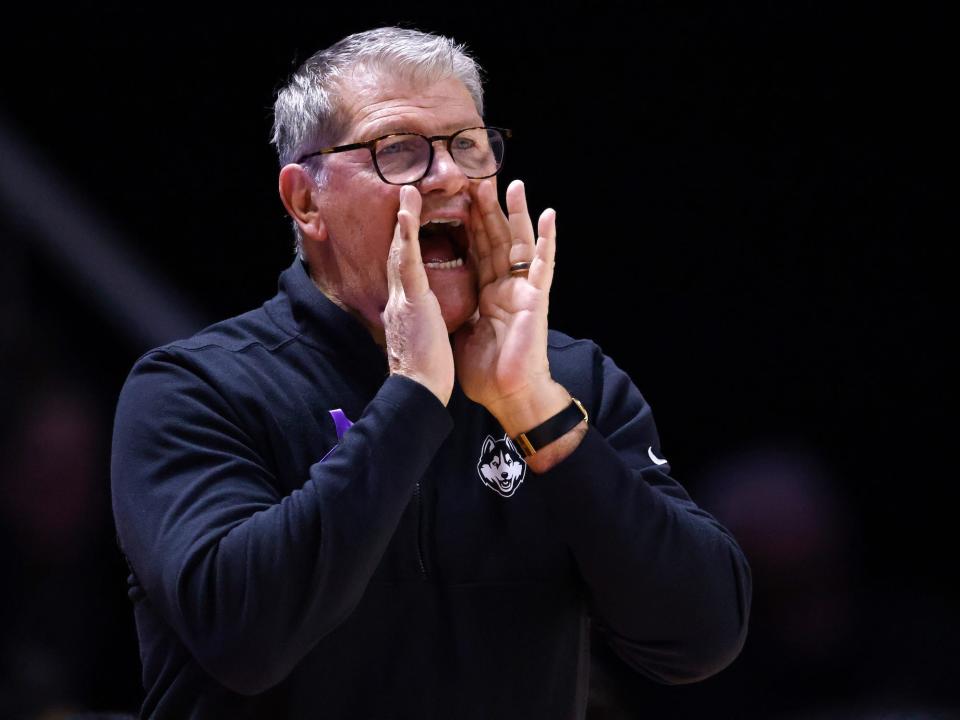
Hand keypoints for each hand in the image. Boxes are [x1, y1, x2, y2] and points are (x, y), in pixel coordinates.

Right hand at [382, 186, 454, 405]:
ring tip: (407, 192)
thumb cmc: (424, 371)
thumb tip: (419, 318)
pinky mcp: (412, 302)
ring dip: (403, 219)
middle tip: (404, 195)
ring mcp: (403, 298)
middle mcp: (398, 299)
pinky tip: (407, 213)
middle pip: (398, 254)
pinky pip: (409, 263)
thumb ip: (419, 322)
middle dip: (401, 225)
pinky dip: (407, 236)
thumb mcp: (421, 338)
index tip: (408, 222)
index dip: (406, 244)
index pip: (405, 269)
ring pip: (401, 252)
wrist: (418, 392)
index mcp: (405, 308)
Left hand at [454, 179, 568, 435]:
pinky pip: (544, 265)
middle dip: (486, 208)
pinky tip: (550, 215)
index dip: (466, 223)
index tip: (457, 196)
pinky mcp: (536, 299)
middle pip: (493, 238)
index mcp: (485, 293)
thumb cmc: (486, 370)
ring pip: (518, 242)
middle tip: (478, 175)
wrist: (506, 395)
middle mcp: (504, 286)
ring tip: (512, 182)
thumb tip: (434, 294)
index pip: (473, 249)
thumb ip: (456, 306)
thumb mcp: (461, 329)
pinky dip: (547, 239)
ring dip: (515, 213)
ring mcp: (522, 290)